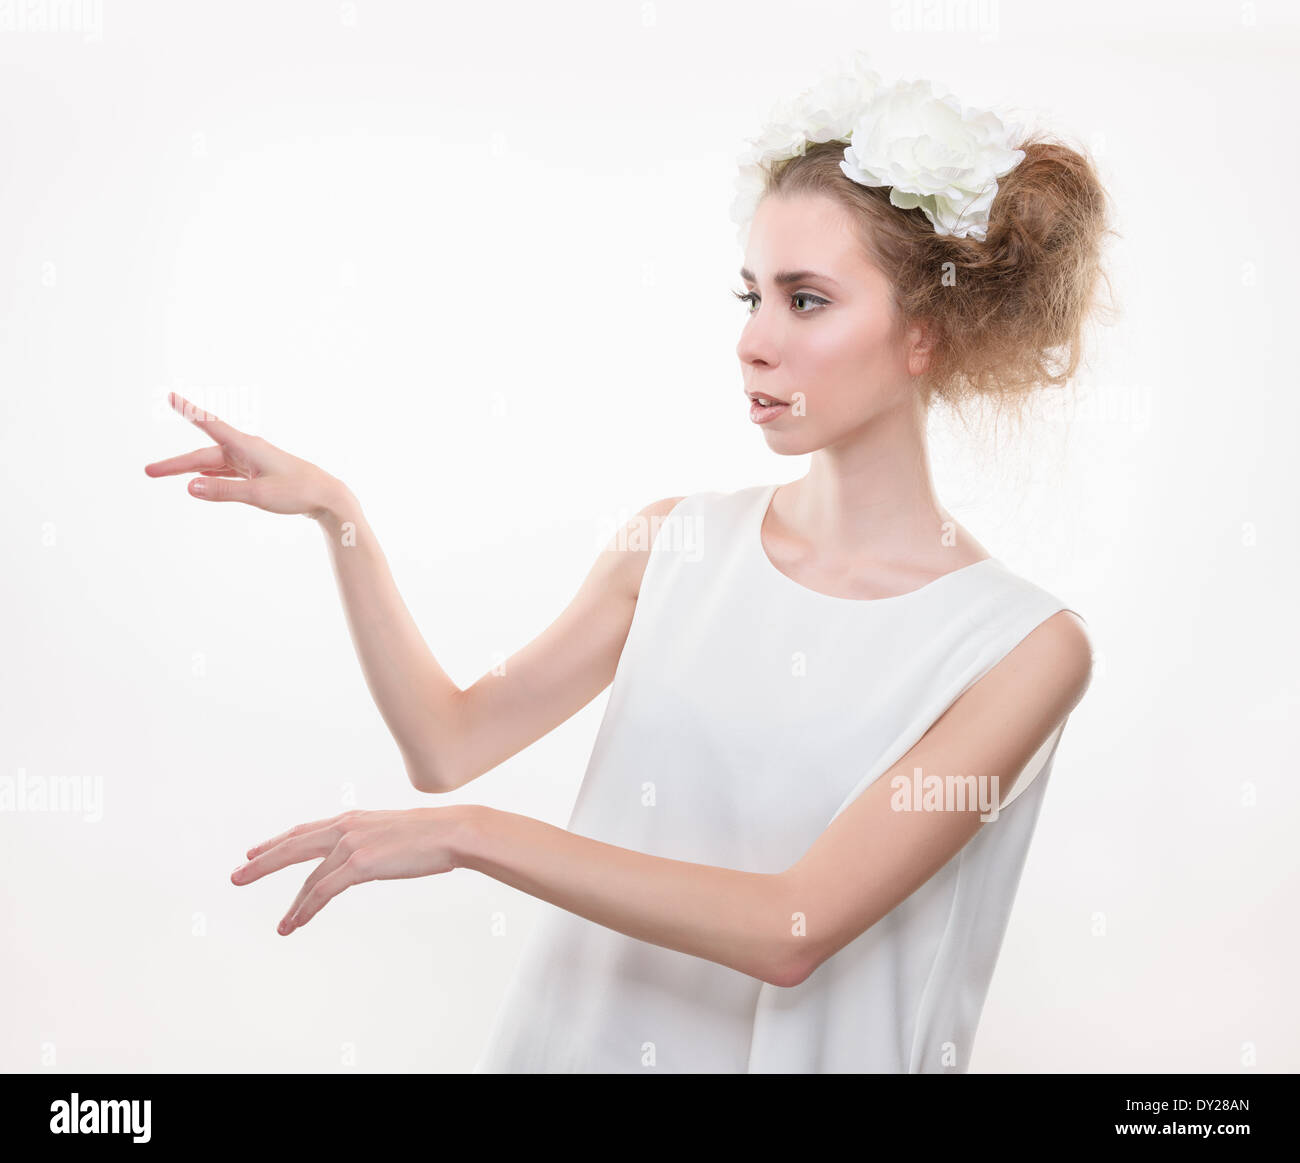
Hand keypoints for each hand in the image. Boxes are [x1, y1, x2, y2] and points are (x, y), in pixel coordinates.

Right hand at [144, 391, 341, 519]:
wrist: (327, 497)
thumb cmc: (297, 491)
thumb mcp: (257, 494)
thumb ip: (222, 491)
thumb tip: (188, 487)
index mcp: (246, 446)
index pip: (210, 425)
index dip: (189, 411)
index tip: (170, 396)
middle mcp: (247, 451)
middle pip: (203, 456)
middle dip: (175, 464)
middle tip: (148, 471)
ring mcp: (252, 462)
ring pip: (213, 465)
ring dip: (189, 470)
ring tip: (162, 474)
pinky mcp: (259, 475)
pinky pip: (226, 472)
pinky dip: (210, 476)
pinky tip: (198, 480)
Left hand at [230, 807, 468, 934]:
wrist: (452, 831)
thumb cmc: (432, 835)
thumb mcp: (395, 832)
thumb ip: (375, 841)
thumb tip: (371, 855)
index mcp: (353, 819)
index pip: (304, 830)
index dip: (277, 842)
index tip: (255, 851)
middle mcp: (345, 828)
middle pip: (291, 846)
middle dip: (261, 863)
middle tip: (237, 875)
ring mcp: (350, 845)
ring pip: (306, 877)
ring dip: (291, 905)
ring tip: (280, 925)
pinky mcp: (359, 864)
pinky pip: (323, 892)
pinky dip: (307, 910)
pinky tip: (297, 923)